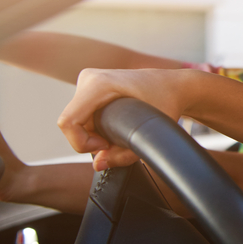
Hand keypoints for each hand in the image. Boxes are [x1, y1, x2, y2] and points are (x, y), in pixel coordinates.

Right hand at [57, 68, 192, 169]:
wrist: (174, 86)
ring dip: (95, 135)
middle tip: (119, 142)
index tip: (106, 146)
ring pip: (77, 122)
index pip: (68, 122)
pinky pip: (82, 116)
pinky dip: (96, 128)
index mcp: (98, 84)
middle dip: (92, 141)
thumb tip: (98, 164)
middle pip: (73, 124)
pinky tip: (116, 126)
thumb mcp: (150, 132)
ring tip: (121, 132)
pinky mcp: (90, 88)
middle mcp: (89, 79)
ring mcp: (88, 82)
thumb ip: (124, 154)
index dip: (82, 143)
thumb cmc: (166, 103)